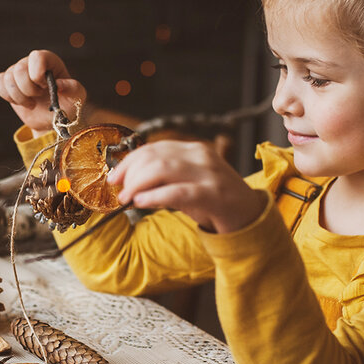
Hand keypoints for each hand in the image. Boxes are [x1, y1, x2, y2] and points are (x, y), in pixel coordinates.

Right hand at [0, 50, 86, 134]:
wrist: (52, 120)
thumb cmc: (67, 105)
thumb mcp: (77, 97)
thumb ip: (73, 88)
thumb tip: (59, 85)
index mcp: (50, 61)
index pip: (37, 57)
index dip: (37, 73)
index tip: (44, 86)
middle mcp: (32, 63)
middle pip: (19, 69)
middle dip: (29, 89)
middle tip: (39, 96)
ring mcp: (18, 72)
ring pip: (8, 78)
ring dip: (19, 96)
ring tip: (32, 102)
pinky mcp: (8, 83)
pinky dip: (8, 96)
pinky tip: (20, 102)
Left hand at [106, 140, 263, 232]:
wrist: (249, 216)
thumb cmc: (214, 200)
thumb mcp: (188, 181)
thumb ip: (164, 175)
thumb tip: (128, 180)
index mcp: (194, 149)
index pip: (153, 148)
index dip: (129, 161)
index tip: (114, 178)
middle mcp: (201, 156)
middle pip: (154, 158)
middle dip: (130, 174)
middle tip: (119, 192)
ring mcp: (209, 174)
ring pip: (162, 170)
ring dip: (137, 185)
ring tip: (127, 199)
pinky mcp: (213, 195)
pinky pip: (176, 192)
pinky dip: (154, 196)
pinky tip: (141, 203)